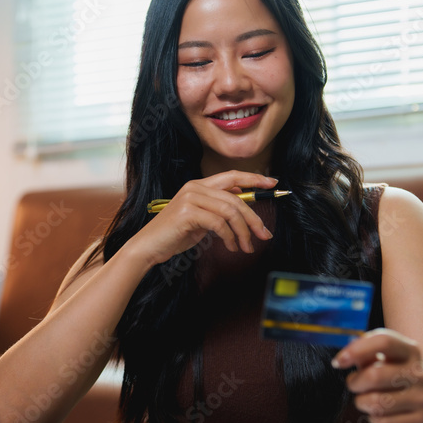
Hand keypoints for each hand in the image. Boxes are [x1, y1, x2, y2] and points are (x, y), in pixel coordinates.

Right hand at [130, 170, 278, 265]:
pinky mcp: (187, 213)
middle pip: (236, 198)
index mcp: (198, 186)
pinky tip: (230, 247)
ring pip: (230, 211)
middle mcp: (195, 188)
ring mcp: (190, 199)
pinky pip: (219, 223)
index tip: (272, 184)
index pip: (232, 176)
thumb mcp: (200, 219)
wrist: (149, 246)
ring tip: (246, 246)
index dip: (254, 179)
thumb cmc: (174, 235)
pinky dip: (229, 237)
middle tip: (264, 234)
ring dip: (243, 232)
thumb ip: (218, 210)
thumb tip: (243, 207)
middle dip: (254, 218)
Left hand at [332, 328, 422, 422]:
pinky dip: (374, 419)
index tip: (337, 362)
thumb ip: (362, 354)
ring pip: (377, 402)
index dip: (356, 349)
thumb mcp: (379, 359)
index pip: (384, 341)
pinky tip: (380, 414)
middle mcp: (420, 372)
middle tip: (354, 385)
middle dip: (355, 383)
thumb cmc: (390, 376)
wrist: (420, 403)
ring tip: (367, 399)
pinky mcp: (421, 420)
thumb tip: (344, 358)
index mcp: (410, 350)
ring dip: (362, 402)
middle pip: (375, 375)